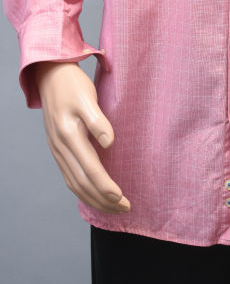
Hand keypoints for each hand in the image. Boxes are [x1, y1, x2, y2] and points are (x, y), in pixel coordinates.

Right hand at [34, 61, 130, 214]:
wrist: (51, 75)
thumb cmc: (73, 85)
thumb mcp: (87, 97)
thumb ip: (98, 121)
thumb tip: (109, 143)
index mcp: (69, 136)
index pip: (90, 170)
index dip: (106, 187)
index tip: (122, 197)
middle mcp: (61, 147)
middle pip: (82, 183)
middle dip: (104, 200)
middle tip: (125, 208)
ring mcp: (58, 150)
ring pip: (75, 184)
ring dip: (94, 199)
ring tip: (113, 207)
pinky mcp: (58, 149)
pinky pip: (70, 177)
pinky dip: (83, 190)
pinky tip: (94, 194)